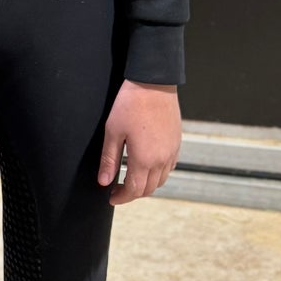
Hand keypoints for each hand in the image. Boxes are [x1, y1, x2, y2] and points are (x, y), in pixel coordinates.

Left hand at [98, 80, 180, 206]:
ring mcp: (172, 151)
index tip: (111, 197)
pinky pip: (169, 167)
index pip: (134, 190)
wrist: (153, 83)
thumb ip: (109, 159)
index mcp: (144, 159)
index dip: (121, 197)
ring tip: (131, 178)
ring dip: (146, 185)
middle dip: (132, 193)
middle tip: (117, 188)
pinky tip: (148, 165)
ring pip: (161, 180)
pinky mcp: (176, 142)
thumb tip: (104, 181)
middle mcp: (161, 160)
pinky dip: (158, 174)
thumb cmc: (131, 104)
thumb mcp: (113, 131)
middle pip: (149, 189)